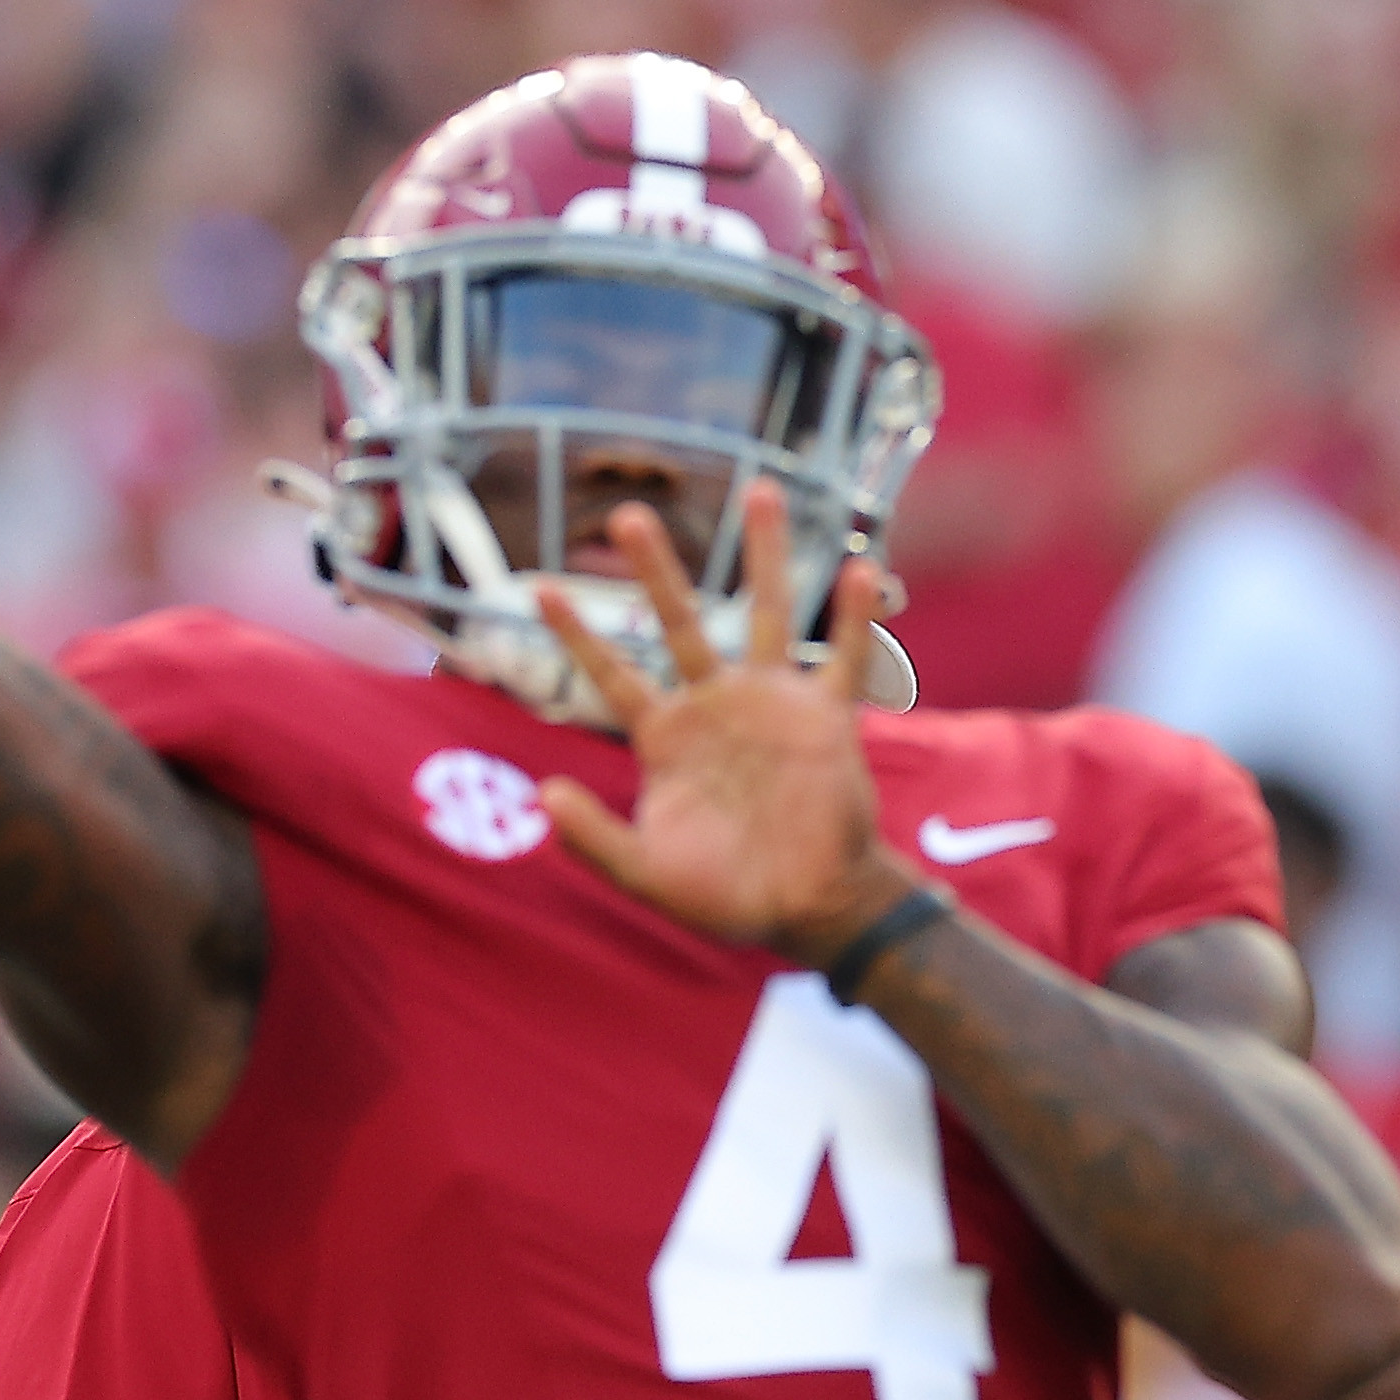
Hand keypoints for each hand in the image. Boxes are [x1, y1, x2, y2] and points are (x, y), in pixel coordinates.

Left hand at [535, 483, 908, 968]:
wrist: (809, 910)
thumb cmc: (728, 898)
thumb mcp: (648, 875)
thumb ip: (595, 840)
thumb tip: (542, 795)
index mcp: (667, 738)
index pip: (613, 674)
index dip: (577, 635)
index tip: (537, 588)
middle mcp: (716, 706)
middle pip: (680, 622)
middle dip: (657, 569)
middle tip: (630, 514)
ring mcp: (772, 705)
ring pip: (766, 612)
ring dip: (763, 554)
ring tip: (758, 489)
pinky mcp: (826, 719)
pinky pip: (842, 657)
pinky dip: (853, 616)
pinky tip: (862, 568)